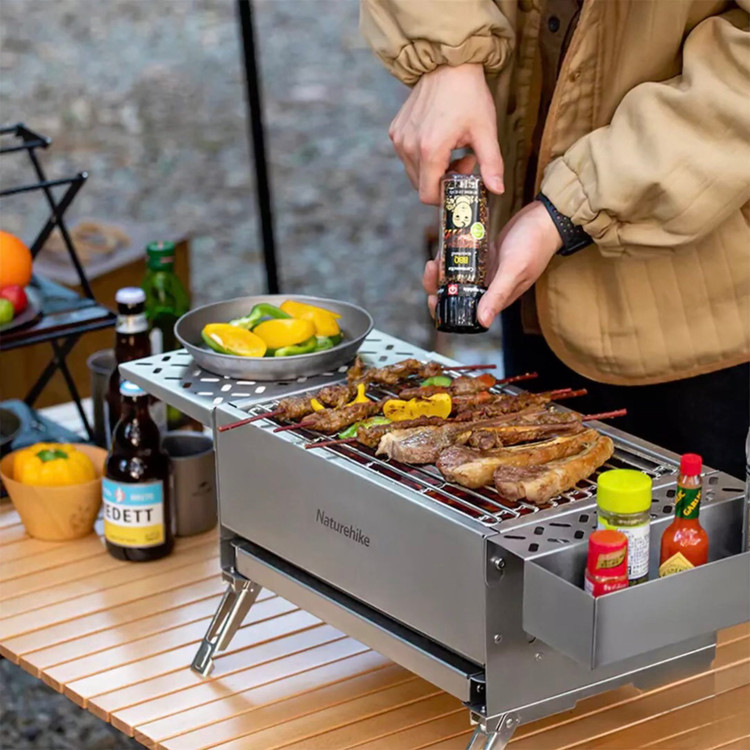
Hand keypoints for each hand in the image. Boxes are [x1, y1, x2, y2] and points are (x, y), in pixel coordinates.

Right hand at [389, 64, 503, 203]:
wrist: (448, 63)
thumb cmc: (468, 95)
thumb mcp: (485, 130)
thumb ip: (491, 164)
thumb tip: (498, 190)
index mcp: (430, 150)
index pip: (428, 195)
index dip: (445, 196)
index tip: (462, 179)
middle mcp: (409, 146)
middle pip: (421, 186)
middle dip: (442, 182)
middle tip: (464, 161)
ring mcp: (399, 138)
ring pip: (414, 173)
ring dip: (433, 170)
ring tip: (453, 149)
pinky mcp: (396, 131)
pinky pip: (407, 157)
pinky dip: (423, 157)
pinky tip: (440, 139)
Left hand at [423, 201, 562, 325]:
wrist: (546, 217)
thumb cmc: (535, 243)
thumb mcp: (514, 270)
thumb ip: (497, 294)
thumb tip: (482, 321)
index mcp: (495, 297)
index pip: (464, 313)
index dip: (444, 309)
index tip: (433, 297)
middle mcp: (488, 287)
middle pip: (453, 294)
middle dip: (436, 285)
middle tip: (432, 268)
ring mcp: (485, 271)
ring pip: (455, 276)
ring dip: (441, 270)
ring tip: (436, 258)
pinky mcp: (483, 256)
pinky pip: (461, 260)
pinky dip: (451, 255)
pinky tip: (445, 247)